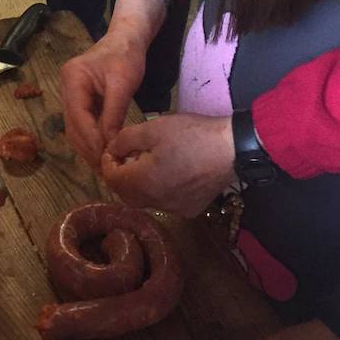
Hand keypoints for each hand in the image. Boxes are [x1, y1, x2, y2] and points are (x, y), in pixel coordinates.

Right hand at [61, 0, 164, 168]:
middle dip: (88, 148)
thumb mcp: (123, 83)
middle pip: (72, 126)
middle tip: (104, 170)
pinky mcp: (79, 99)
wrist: (127, 38)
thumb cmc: (126, 56)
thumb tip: (110, 144)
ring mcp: (70, 93)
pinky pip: (81, 123)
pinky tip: (103, 151)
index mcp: (73, 78)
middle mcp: (66, 87)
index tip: (105, 159)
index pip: (78, 117)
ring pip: (74, 128)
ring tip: (104, 166)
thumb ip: (113, 113)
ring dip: (88, 147)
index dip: (90, 140)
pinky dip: (91, 138)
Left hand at [102, 113, 235, 215]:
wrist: (231, 149)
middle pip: (126, 194)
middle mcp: (156, 203)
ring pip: (146, 200)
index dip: (108, 162)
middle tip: (127, 154)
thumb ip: (124, 140)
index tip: (113, 148)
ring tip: (148, 161)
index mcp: (144, 183)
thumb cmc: (190, 135)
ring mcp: (175, 209)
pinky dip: (159, 190)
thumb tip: (111, 149)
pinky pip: (165, 202)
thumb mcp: (152, 129)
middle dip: (121, 175)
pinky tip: (170, 172)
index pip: (111, 179)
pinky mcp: (190, 210)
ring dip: (139, 183)